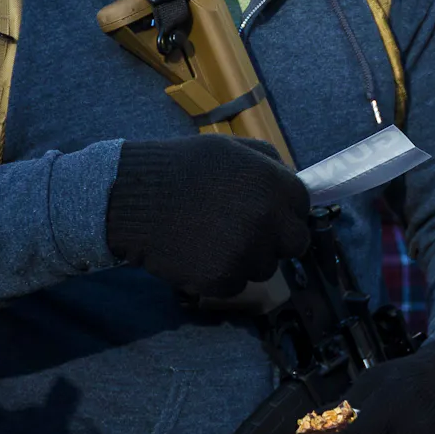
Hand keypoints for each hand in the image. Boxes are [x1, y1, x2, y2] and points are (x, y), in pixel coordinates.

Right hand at [106, 135, 310, 301]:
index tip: (266, 210)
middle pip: (295, 243)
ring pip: (265, 267)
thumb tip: (292, 182)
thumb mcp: (230, 149)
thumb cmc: (181, 167)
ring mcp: (246, 254)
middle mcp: (268, 221)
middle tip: (247, 231)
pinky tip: (199, 253)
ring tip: (214, 238)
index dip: (285, 210)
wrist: (131, 198)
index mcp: (274, 186)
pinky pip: (237, 284)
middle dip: (277, 239)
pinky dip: (221, 274)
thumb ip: (268, 164)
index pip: (302, 207)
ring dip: (247, 258)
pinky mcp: (222, 280)